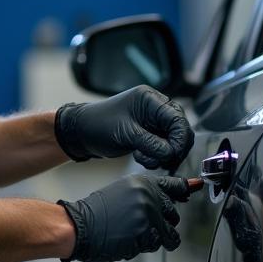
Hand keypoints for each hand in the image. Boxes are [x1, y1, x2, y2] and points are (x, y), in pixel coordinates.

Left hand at [54, 85, 194, 168]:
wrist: (82, 132)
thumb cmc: (98, 126)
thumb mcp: (126, 134)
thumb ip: (151, 143)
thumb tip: (171, 153)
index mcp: (150, 99)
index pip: (177, 118)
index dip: (179, 138)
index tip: (172, 155)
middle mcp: (155, 106)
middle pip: (180, 128)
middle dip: (173, 148)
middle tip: (162, 161)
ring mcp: (153, 119)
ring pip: (173, 139)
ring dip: (164, 153)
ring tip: (145, 159)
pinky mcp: (150, 132)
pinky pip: (164, 145)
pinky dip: (158, 155)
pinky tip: (142, 157)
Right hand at [58, 174, 196, 261]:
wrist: (80, 226)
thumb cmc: (97, 212)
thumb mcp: (124, 192)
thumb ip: (148, 194)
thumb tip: (174, 200)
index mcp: (144, 183)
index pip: (174, 185)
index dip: (186, 188)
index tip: (197, 186)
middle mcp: (150, 196)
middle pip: (173, 214)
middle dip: (161, 223)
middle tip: (139, 224)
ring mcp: (149, 215)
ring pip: (168, 233)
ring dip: (155, 237)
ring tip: (134, 233)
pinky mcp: (146, 233)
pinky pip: (156, 245)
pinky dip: (145, 247)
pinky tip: (129, 240)